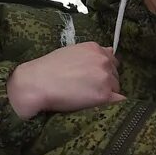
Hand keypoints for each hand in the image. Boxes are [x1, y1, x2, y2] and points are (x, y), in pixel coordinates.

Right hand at [5, 42, 123, 118]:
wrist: (36, 84)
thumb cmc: (47, 69)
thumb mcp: (70, 52)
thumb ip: (91, 54)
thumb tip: (111, 52)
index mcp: (95, 48)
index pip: (110, 60)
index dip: (102, 71)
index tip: (91, 79)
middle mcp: (103, 60)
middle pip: (114, 75)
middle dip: (105, 82)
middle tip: (86, 90)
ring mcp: (105, 77)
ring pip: (116, 88)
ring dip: (106, 94)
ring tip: (86, 98)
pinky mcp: (104, 95)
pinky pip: (119, 102)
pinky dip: (112, 105)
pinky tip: (98, 106)